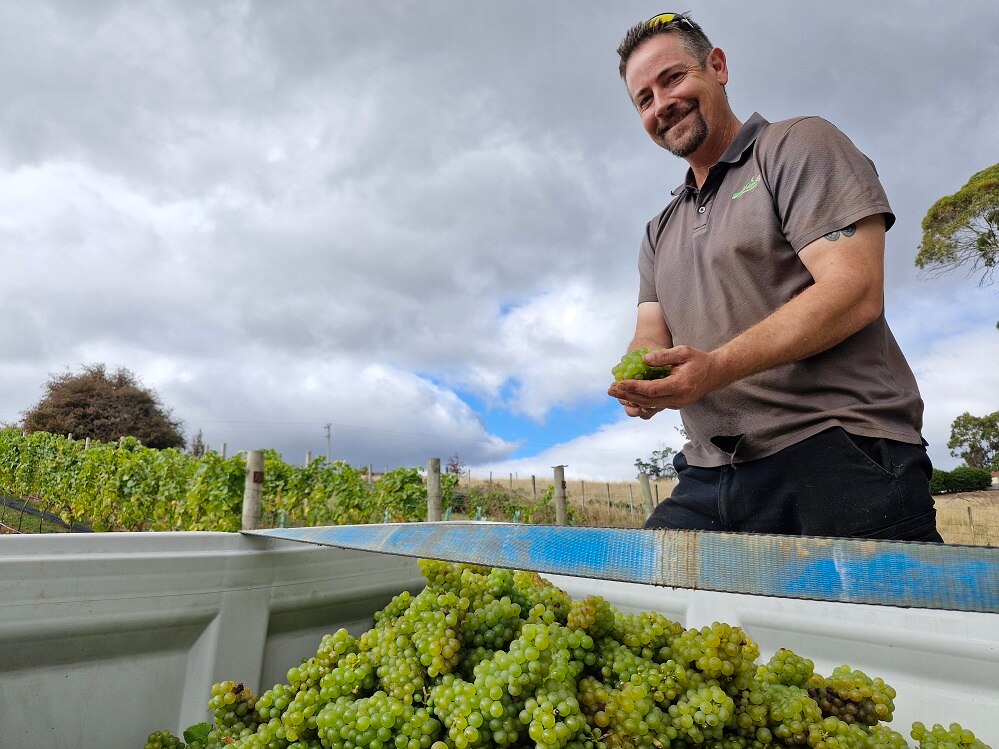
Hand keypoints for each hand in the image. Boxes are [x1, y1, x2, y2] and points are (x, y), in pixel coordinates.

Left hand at [608, 345, 725, 414]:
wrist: (716, 373)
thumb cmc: (699, 360)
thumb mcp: (683, 351)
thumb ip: (664, 356)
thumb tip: (643, 359)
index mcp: (680, 385)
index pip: (652, 389)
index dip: (634, 387)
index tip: (619, 383)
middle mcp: (678, 398)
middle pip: (647, 400)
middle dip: (627, 395)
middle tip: (610, 390)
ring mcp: (677, 404)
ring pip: (650, 405)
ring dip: (632, 399)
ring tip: (616, 392)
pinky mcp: (675, 404)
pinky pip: (655, 405)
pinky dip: (641, 401)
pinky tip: (629, 396)